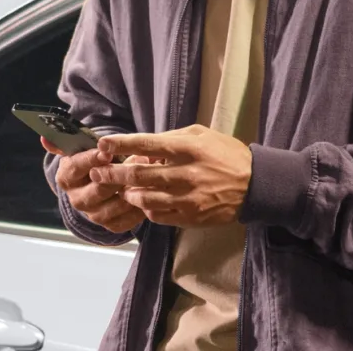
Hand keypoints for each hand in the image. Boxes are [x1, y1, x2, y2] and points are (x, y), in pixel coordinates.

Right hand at [42, 137, 145, 233]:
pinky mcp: (110, 225)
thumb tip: (44, 138)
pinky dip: (138, 208)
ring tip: (147, 176)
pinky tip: (149, 194)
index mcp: (66, 178)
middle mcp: (77, 199)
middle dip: (118, 175)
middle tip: (139, 159)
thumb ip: (65, 142)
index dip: (91, 160)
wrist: (99, 181)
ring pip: (113, 207)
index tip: (107, 152)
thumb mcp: (80, 148)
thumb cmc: (92, 159)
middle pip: (97, 191)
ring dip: (131, 192)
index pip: (76, 168)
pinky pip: (125, 220)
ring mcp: (93, 214)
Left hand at [89, 125, 252, 227]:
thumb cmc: (226, 154)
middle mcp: (185, 173)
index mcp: (187, 148)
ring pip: (144, 198)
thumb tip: (144, 147)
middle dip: (113, 173)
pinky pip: (157, 215)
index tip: (102, 144)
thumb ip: (172, 139)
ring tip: (121, 189)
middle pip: (139, 174)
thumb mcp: (201, 135)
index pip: (146, 144)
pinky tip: (144, 202)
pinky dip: (146, 208)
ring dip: (128, 193)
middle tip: (97, 172)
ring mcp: (187, 198)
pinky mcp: (190, 217)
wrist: (254, 185)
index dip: (121, 144)